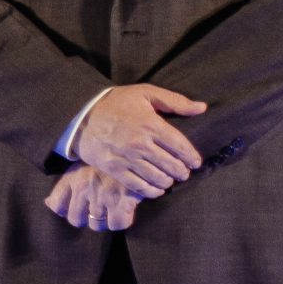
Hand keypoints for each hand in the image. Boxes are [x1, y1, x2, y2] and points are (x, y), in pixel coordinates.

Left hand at [45, 165, 143, 231]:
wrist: (133, 149)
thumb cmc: (106, 162)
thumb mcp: (81, 167)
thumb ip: (65, 186)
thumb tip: (47, 203)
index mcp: (72, 178)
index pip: (57, 205)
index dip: (64, 211)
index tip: (76, 209)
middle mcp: (84, 188)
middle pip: (76, 219)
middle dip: (86, 218)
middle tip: (97, 212)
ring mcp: (103, 195)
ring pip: (96, 224)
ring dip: (104, 221)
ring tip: (111, 211)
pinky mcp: (123, 201)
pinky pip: (117, 224)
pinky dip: (120, 222)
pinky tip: (124, 212)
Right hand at [69, 85, 205, 195]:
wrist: (81, 116)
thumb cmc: (116, 103)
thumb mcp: (145, 93)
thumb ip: (175, 101)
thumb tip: (202, 108)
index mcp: (151, 124)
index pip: (180, 146)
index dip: (191, 157)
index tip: (195, 162)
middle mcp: (140, 143)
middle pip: (171, 165)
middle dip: (182, 172)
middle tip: (184, 173)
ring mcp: (127, 158)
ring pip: (157, 177)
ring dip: (168, 182)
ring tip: (170, 180)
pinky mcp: (114, 169)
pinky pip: (138, 186)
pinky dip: (151, 191)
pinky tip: (156, 189)